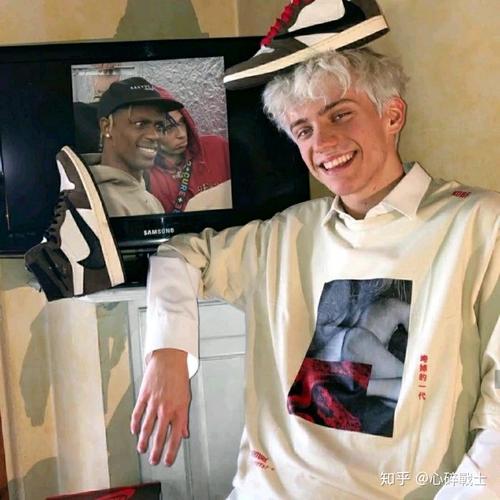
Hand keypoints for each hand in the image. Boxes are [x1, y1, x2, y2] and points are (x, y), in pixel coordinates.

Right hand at [130, 348, 190, 465]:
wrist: (169, 358)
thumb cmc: (179, 377)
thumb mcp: (187, 398)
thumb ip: (184, 418)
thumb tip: (184, 434)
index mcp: (179, 410)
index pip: (175, 437)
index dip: (171, 451)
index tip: (167, 461)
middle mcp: (166, 408)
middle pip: (159, 436)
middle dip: (155, 451)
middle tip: (153, 460)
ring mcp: (154, 403)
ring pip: (146, 428)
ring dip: (143, 441)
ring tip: (142, 450)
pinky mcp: (144, 396)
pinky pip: (138, 414)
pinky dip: (135, 424)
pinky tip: (135, 431)